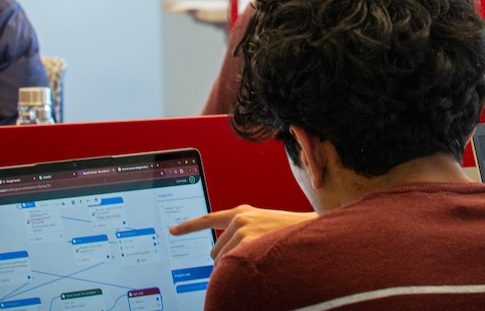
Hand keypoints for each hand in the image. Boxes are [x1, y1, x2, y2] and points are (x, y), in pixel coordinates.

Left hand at [169, 204, 316, 259]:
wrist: (312, 233)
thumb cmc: (290, 234)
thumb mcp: (264, 226)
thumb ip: (243, 232)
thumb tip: (223, 253)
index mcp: (242, 213)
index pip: (208, 219)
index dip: (188, 226)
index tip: (172, 229)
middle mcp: (239, 220)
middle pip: (215, 251)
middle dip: (227, 260)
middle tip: (251, 259)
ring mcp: (243, 231)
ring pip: (222, 262)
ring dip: (235, 267)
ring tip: (260, 260)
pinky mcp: (247, 243)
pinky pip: (231, 267)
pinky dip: (239, 272)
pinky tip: (257, 265)